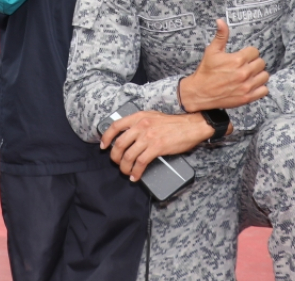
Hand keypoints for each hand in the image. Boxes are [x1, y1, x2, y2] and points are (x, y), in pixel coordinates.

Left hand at [99, 110, 214, 180]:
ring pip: (128, 155)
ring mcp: (148, 137)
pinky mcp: (156, 148)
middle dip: (115, 157)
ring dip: (124, 167)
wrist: (191, 126)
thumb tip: (128, 135)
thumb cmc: (173, 123)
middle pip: (119, 144)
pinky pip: (141, 162)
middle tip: (117, 163)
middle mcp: (141, 126)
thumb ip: (140, 123)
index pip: (115, 126)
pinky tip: (136, 176)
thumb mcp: (152, 117)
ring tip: (126, 172)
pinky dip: (136, 171)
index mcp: (138, 117)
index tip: (103, 146)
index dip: (106, 137)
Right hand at [178, 19, 269, 110]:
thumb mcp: (211, 51)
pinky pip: (264, 90)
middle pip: (261, 63)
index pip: (255, 51)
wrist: (200, 92)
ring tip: (249, 75)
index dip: (249, 53)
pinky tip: (252, 84)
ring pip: (264, 76)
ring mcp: (247, 86)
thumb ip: (221, 35)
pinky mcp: (247, 97)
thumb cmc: (206, 71)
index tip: (243, 56)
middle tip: (245, 65)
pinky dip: (260, 87)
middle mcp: (244, 73)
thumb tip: (221, 21)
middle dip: (253, 62)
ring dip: (258, 74)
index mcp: (237, 60)